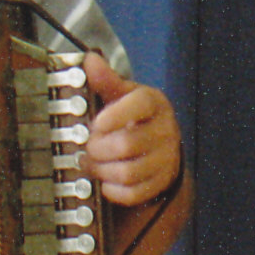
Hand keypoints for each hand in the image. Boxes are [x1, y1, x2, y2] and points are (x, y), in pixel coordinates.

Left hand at [81, 54, 181, 206]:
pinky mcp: (160, 183)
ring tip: (92, 163)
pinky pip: (133, 193)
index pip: (141, 105)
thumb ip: (107, 80)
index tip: (96, 122)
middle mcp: (166, 130)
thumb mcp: (123, 95)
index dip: (116, 115)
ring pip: (129, 172)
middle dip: (99, 148)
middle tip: (88, 146)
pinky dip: (113, 189)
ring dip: (102, 170)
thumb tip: (90, 60)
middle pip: (128, 144)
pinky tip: (105, 179)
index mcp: (155, 103)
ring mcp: (166, 159)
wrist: (159, 147)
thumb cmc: (135, 117)